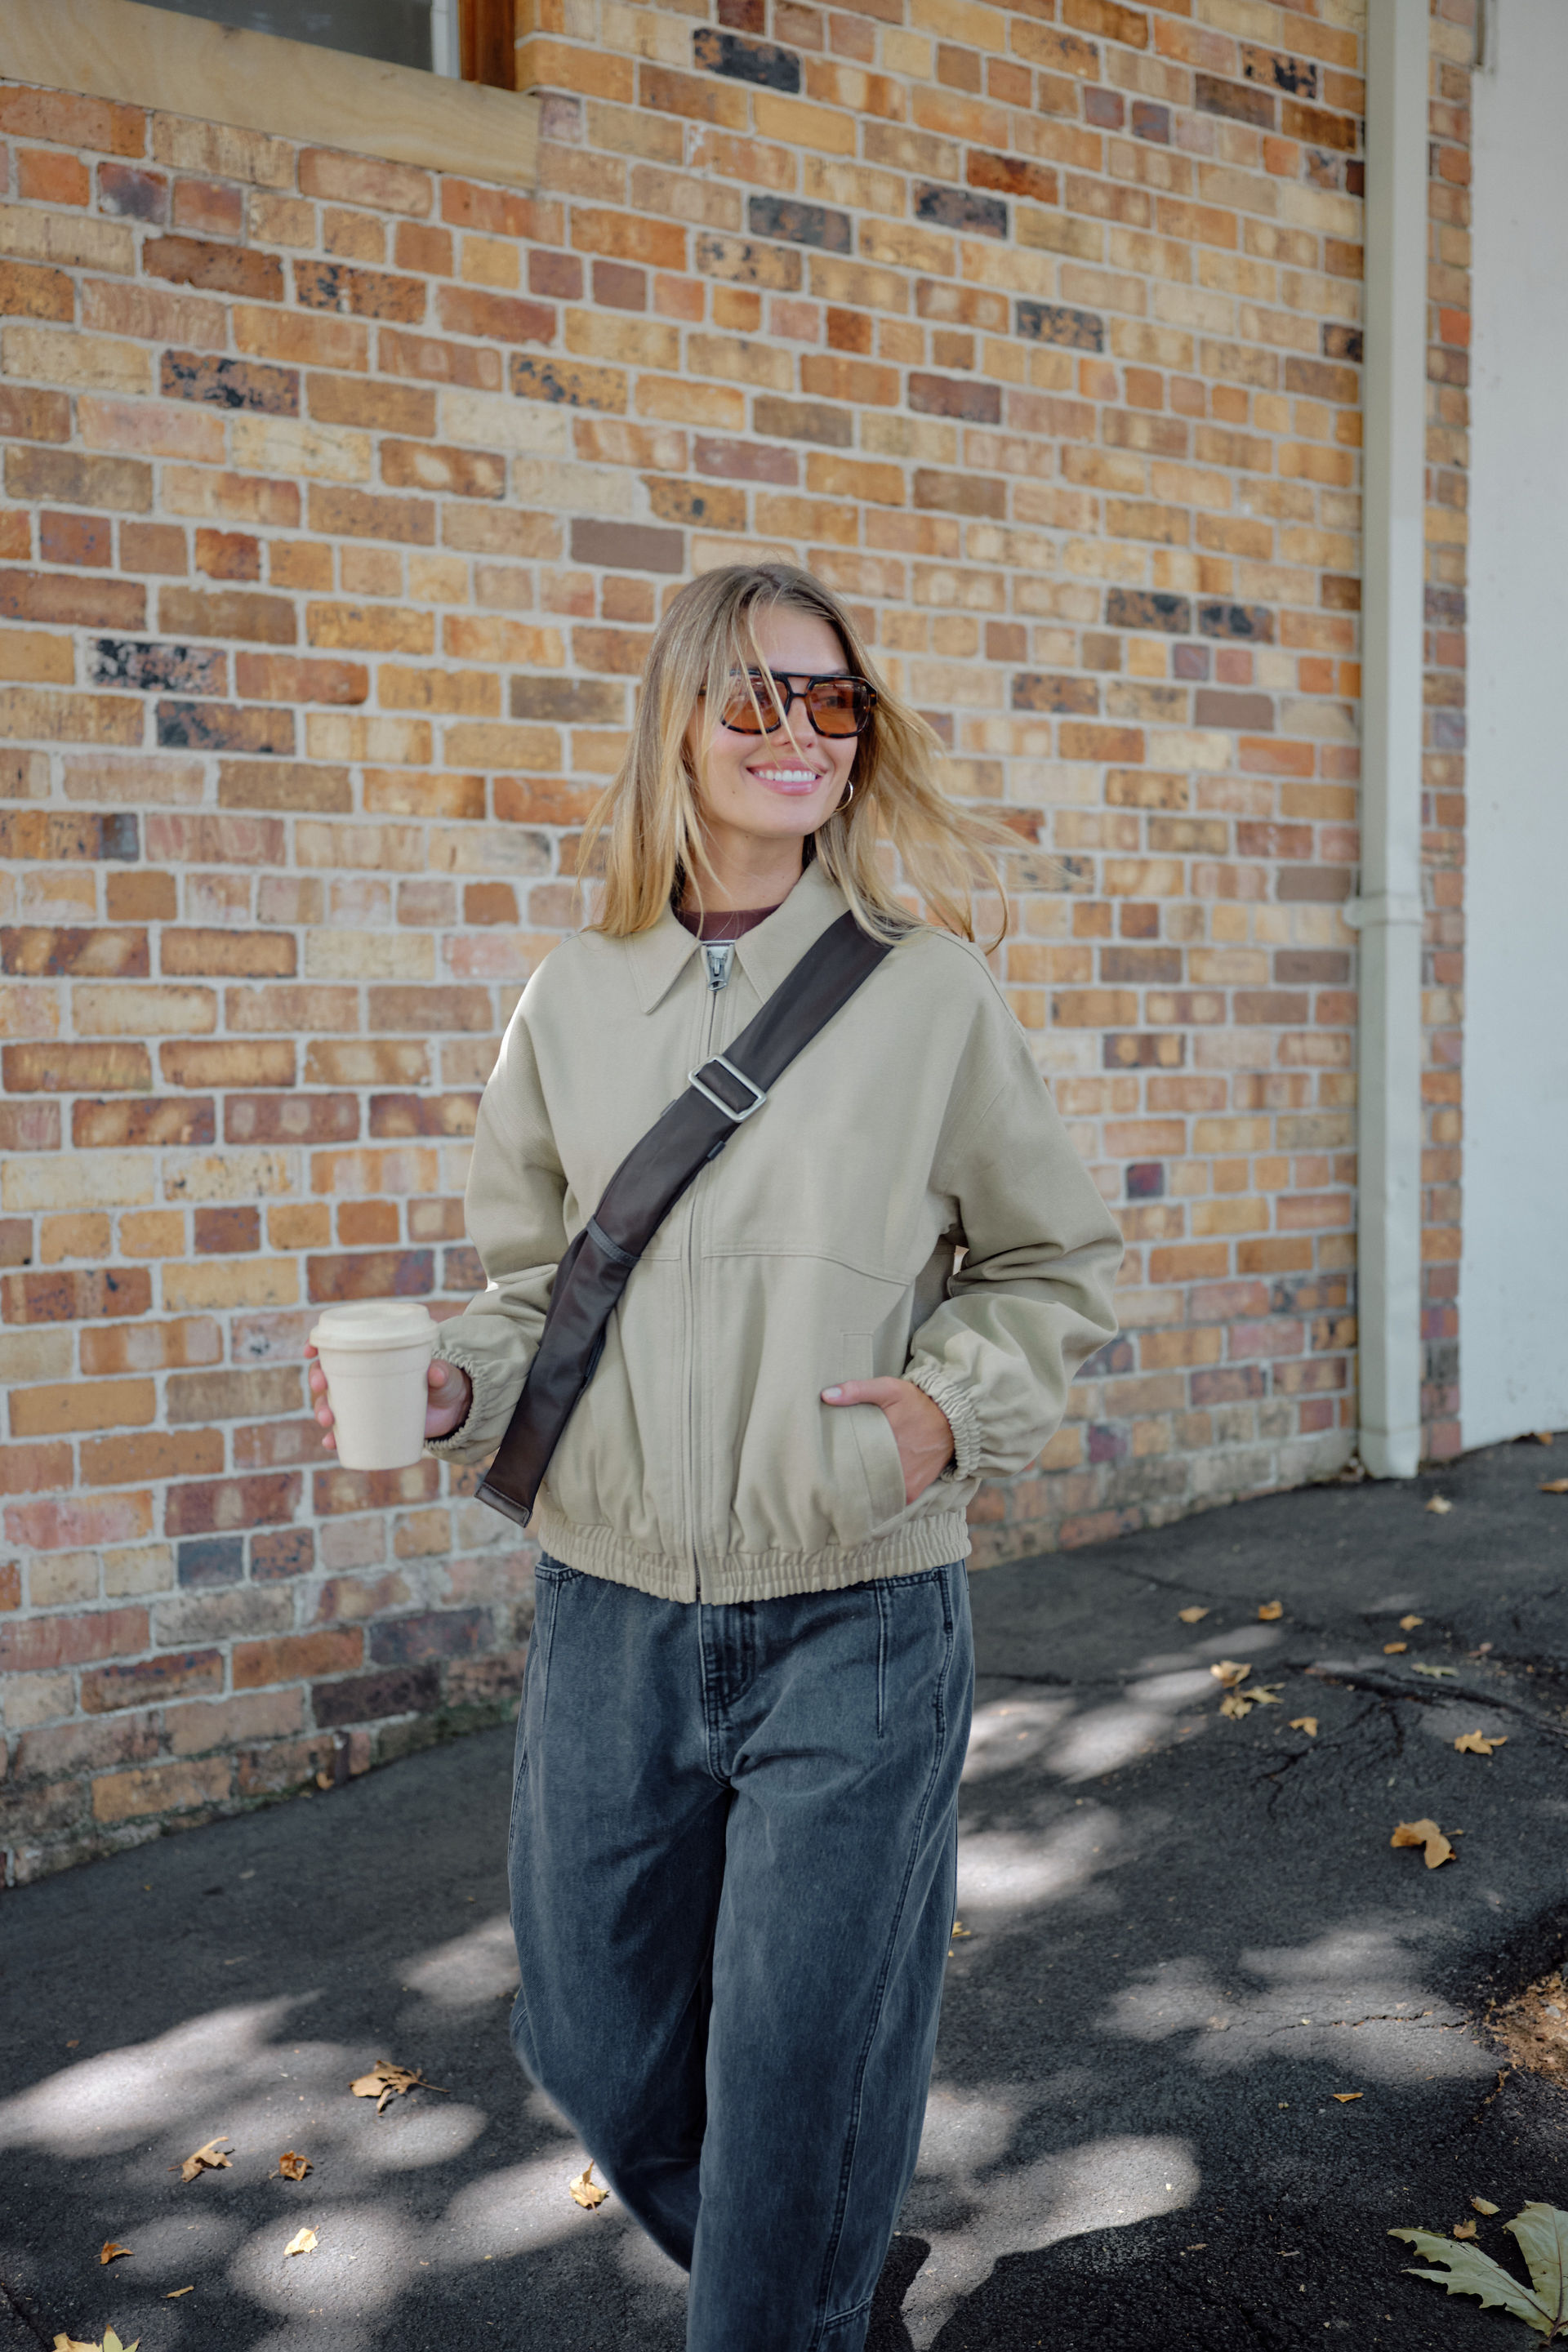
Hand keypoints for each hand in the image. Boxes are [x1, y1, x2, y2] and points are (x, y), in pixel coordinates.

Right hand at [305, 1346, 472, 1451]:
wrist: (452, 1411)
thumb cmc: (444, 1383)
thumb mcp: (444, 1375)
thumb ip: (441, 1372)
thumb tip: (435, 1373)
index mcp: (374, 1357)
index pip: (340, 1346)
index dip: (319, 1345)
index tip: (310, 1350)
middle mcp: (363, 1379)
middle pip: (328, 1375)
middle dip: (317, 1379)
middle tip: (322, 1386)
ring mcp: (364, 1403)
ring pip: (332, 1404)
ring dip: (322, 1410)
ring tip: (328, 1419)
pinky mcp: (370, 1425)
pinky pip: (345, 1432)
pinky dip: (335, 1438)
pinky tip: (331, 1443)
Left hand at [821, 1375, 953, 1504]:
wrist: (954, 1421)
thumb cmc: (918, 1403)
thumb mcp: (889, 1389)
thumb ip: (857, 1390)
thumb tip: (826, 1396)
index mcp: (883, 1443)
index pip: (847, 1461)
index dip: (834, 1462)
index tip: (825, 1459)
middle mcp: (894, 1469)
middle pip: (858, 1480)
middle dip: (847, 1475)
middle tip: (835, 1469)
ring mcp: (903, 1484)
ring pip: (873, 1492)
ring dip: (864, 1485)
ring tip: (852, 1477)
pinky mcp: (912, 1492)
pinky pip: (889, 1499)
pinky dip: (881, 1493)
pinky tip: (872, 1483)